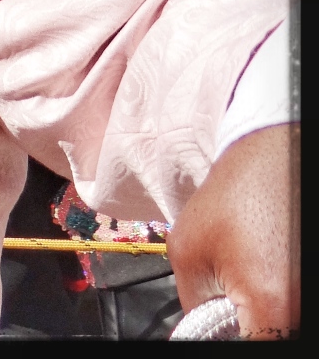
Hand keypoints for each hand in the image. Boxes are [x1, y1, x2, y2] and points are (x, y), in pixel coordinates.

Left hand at [170, 123, 298, 337]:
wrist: (278, 157)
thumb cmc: (237, 195)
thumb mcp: (189, 252)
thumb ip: (193, 304)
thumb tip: (199, 330)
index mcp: (274, 307)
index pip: (250, 349)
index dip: (222, 340)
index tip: (211, 328)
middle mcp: (306, 307)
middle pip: (272, 338)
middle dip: (243, 328)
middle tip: (225, 307)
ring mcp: (314, 294)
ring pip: (284, 326)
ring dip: (262, 318)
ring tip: (244, 288)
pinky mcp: (316, 286)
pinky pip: (294, 309)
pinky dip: (277, 306)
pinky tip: (262, 281)